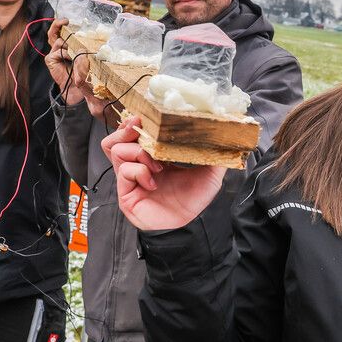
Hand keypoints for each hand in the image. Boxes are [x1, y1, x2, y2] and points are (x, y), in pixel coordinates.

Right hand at [46, 19, 108, 117]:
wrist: (76, 87)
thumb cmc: (83, 71)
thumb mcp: (86, 57)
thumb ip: (84, 48)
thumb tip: (87, 41)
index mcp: (66, 45)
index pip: (61, 31)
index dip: (61, 23)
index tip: (68, 19)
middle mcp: (59, 47)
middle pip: (53, 32)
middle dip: (58, 24)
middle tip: (65, 20)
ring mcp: (54, 53)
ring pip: (59, 41)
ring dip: (69, 45)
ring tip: (76, 53)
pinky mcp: (50, 59)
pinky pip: (58, 51)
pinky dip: (66, 54)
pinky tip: (70, 60)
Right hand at [102, 117, 225, 230]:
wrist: (189, 226)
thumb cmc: (194, 201)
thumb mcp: (209, 173)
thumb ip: (214, 154)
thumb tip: (225, 137)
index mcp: (155, 157)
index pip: (135, 133)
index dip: (136, 122)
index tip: (146, 115)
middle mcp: (139, 165)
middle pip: (117, 138)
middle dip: (127, 129)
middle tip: (141, 128)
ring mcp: (131, 178)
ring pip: (116, 149)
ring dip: (137, 150)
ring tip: (156, 164)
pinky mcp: (126, 192)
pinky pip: (124, 171)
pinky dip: (139, 171)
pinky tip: (154, 181)